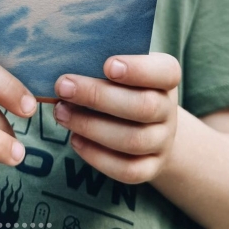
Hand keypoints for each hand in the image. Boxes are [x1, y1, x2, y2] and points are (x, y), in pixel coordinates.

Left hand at [53, 53, 180, 183]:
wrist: (146, 123)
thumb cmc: (122, 83)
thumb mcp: (120, 65)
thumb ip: (101, 59)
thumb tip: (67, 58)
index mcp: (165, 77)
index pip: (166, 72)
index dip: (138, 69)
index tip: (107, 65)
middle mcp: (168, 109)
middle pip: (143, 106)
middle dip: (98, 96)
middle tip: (63, 86)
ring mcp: (162, 141)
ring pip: (133, 140)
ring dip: (91, 127)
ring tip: (61, 113)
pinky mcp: (150, 167)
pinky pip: (127, 170)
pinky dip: (98, 156)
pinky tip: (75, 139)